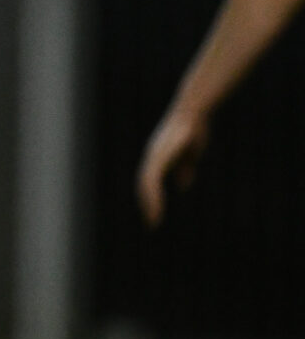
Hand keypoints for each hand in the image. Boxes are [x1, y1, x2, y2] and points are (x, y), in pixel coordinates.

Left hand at [135, 105, 207, 226]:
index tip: (155, 215)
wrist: (194, 114)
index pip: (150, 182)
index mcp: (159, 158)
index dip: (152, 198)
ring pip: (145, 185)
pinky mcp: (158, 156)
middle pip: (144, 185)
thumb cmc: (193, 130)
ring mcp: (153, 156)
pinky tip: (157, 207)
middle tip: (152, 224)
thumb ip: (184, 169)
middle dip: (148, 205)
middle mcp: (152, 157)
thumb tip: (181, 185)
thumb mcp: (190, 155)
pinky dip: (153, 196)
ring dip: (149, 204)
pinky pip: (151, 180)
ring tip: (153, 220)